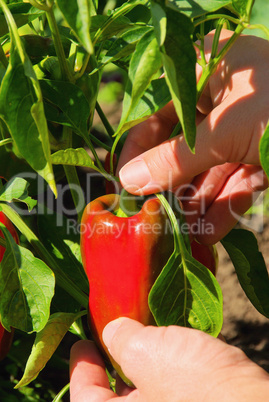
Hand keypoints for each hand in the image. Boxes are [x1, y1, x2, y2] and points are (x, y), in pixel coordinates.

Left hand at [70, 318, 268, 400]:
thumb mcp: (148, 353)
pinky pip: (169, 386)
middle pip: (114, 392)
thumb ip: (122, 338)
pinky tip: (172, 341)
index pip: (86, 396)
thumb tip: (114, 331)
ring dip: (142, 357)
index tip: (82, 342)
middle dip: (112, 358)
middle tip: (112, 329)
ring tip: (143, 327)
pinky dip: (165, 364)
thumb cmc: (197, 388)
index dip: (80, 366)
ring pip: (144, 386)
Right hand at [117, 29, 268, 243]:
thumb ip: (175, 157)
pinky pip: (237, 184)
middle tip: (148, 215)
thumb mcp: (224, 130)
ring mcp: (248, 130)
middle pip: (184, 148)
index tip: (123, 181)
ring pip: (210, 171)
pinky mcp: (266, 157)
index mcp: (213, 70)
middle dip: (169, 185)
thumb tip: (128, 181)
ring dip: (195, 204)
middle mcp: (227, 100)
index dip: (139, 148)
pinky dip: (223, 210)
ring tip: (175, 234)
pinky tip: (206, 235)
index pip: (161, 112)